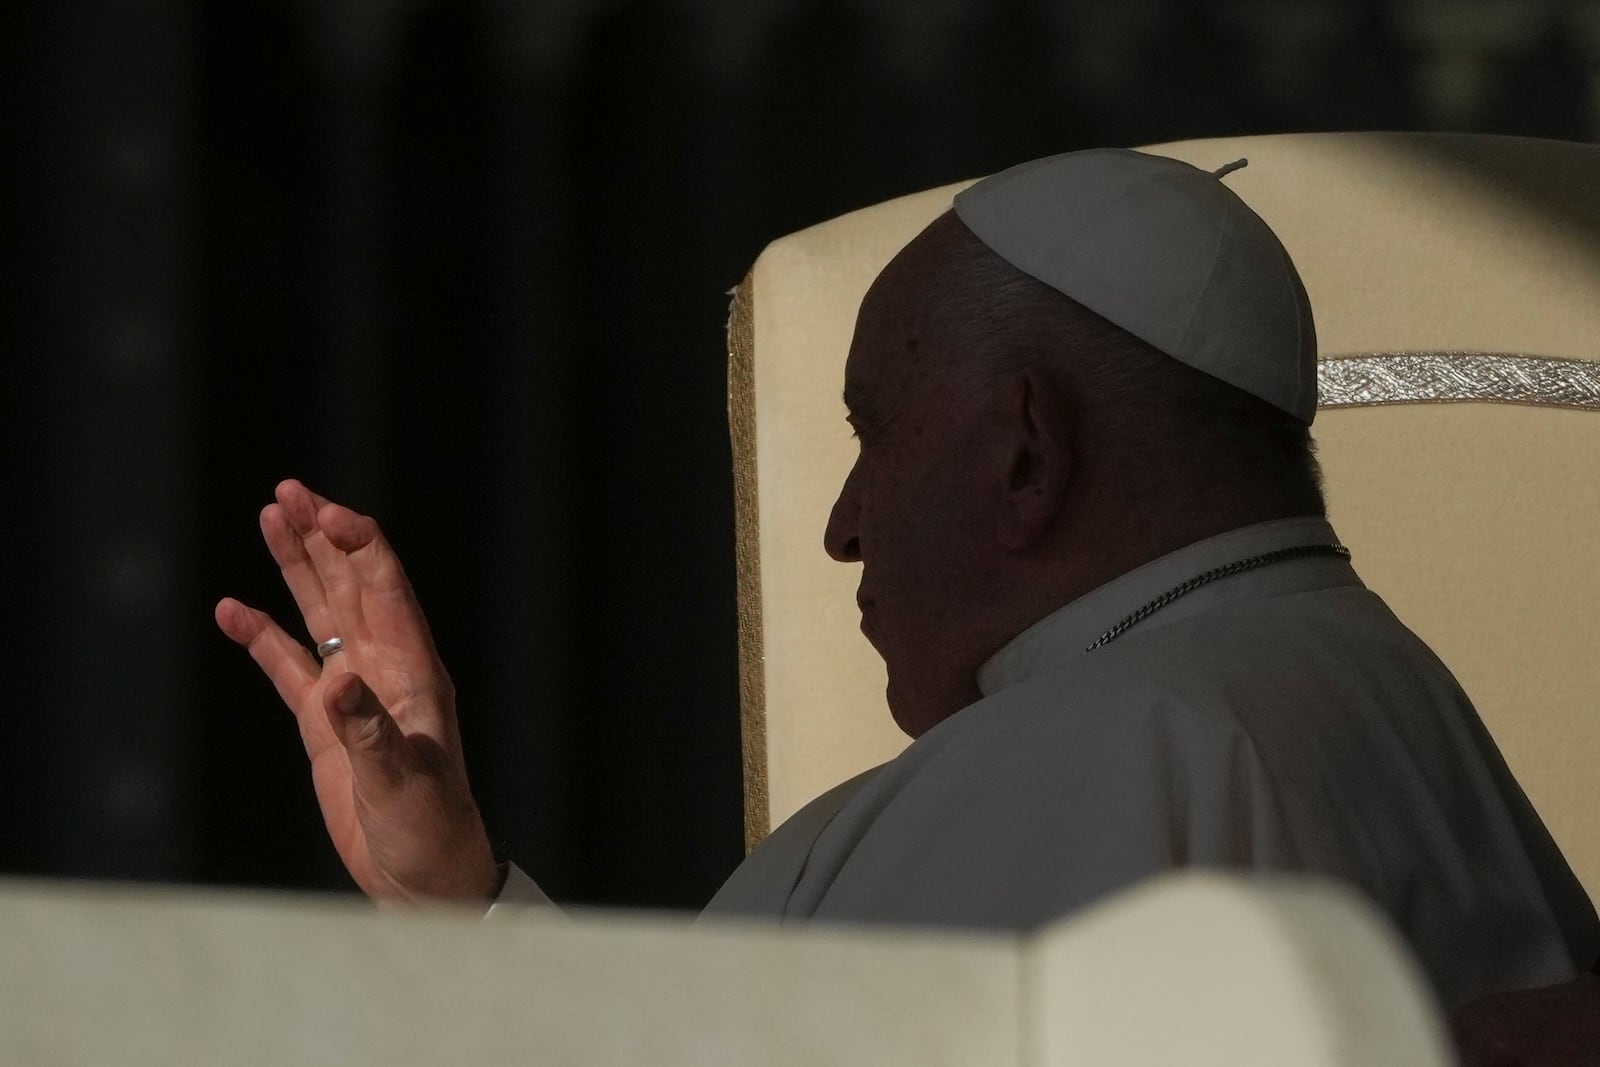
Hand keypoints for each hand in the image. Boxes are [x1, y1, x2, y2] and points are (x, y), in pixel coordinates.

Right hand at [215, 479, 499, 903]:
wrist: (425, 876)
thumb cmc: (432, 829)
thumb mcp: (403, 782)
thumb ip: (370, 732)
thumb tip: (339, 681)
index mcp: (414, 670)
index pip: (385, 587)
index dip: (357, 543)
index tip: (323, 511)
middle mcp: (386, 668)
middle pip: (350, 583)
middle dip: (322, 536)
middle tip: (289, 490)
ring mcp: (354, 692)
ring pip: (320, 613)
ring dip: (296, 568)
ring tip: (269, 516)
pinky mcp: (325, 724)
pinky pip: (289, 666)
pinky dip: (262, 636)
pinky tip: (231, 610)